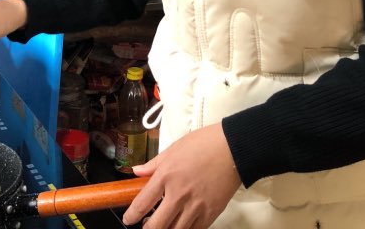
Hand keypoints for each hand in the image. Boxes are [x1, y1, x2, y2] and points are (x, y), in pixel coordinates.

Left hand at [122, 123, 240, 228]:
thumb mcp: (174, 148)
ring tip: (164, 226)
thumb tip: (136, 171)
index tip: (129, 219)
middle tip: (146, 226)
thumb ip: (154, 164)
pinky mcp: (211, 213)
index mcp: (166, 176)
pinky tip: (182, 225)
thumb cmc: (205, 143)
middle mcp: (179, 194)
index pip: (142, 203)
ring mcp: (196, 206)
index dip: (131, 216)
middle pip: (156, 226)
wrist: (234, 147)